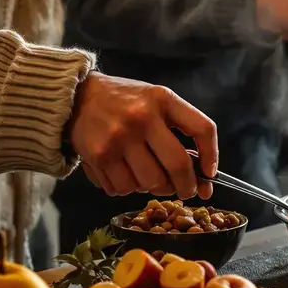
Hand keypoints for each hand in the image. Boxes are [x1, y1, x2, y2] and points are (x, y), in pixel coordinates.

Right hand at [68, 73, 217, 199]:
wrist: (77, 96)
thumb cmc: (125, 101)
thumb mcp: (156, 101)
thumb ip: (180, 128)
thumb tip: (203, 174)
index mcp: (162, 99)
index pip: (202, 129)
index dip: (211, 156)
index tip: (209, 173)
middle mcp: (141, 117)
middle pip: (177, 166)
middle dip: (186, 186)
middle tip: (185, 190)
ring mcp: (118, 138)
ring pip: (150, 183)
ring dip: (154, 188)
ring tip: (149, 177)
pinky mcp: (98, 156)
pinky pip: (123, 189)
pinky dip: (128, 189)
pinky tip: (125, 174)